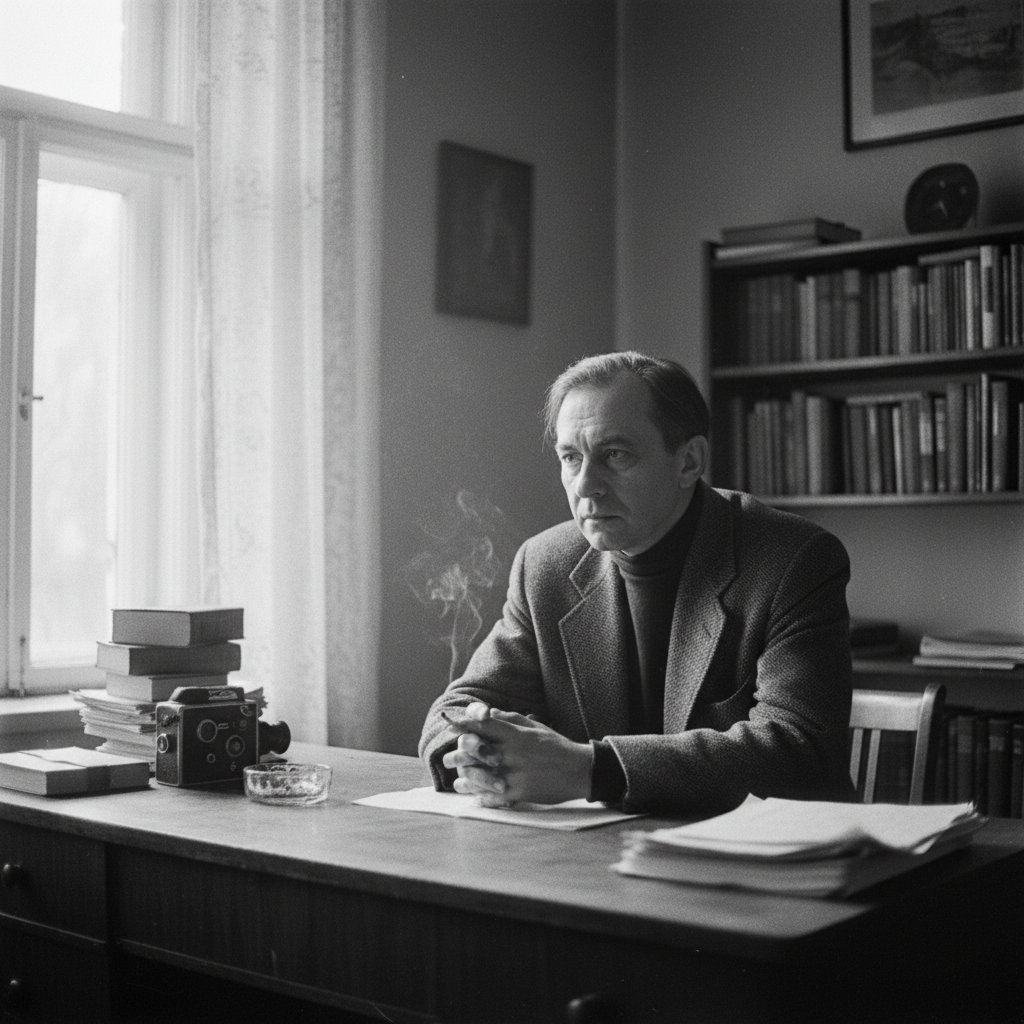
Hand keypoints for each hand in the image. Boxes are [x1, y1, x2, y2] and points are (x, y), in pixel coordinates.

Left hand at [441, 702, 592, 805]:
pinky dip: (480, 796)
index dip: (465, 724)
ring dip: (465, 778)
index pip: (484, 725)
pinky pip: (493, 795)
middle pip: (477, 751)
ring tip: (457, 780)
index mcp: (516, 734)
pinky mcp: (520, 792)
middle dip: (459, 754)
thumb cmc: (556, 746)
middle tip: (447, 758)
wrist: (579, 771)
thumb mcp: (535, 727)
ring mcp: (515, 773)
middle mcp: (513, 752)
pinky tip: (473, 796)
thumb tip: (487, 713)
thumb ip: (510, 719)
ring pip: (480, 775)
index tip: (451, 726)